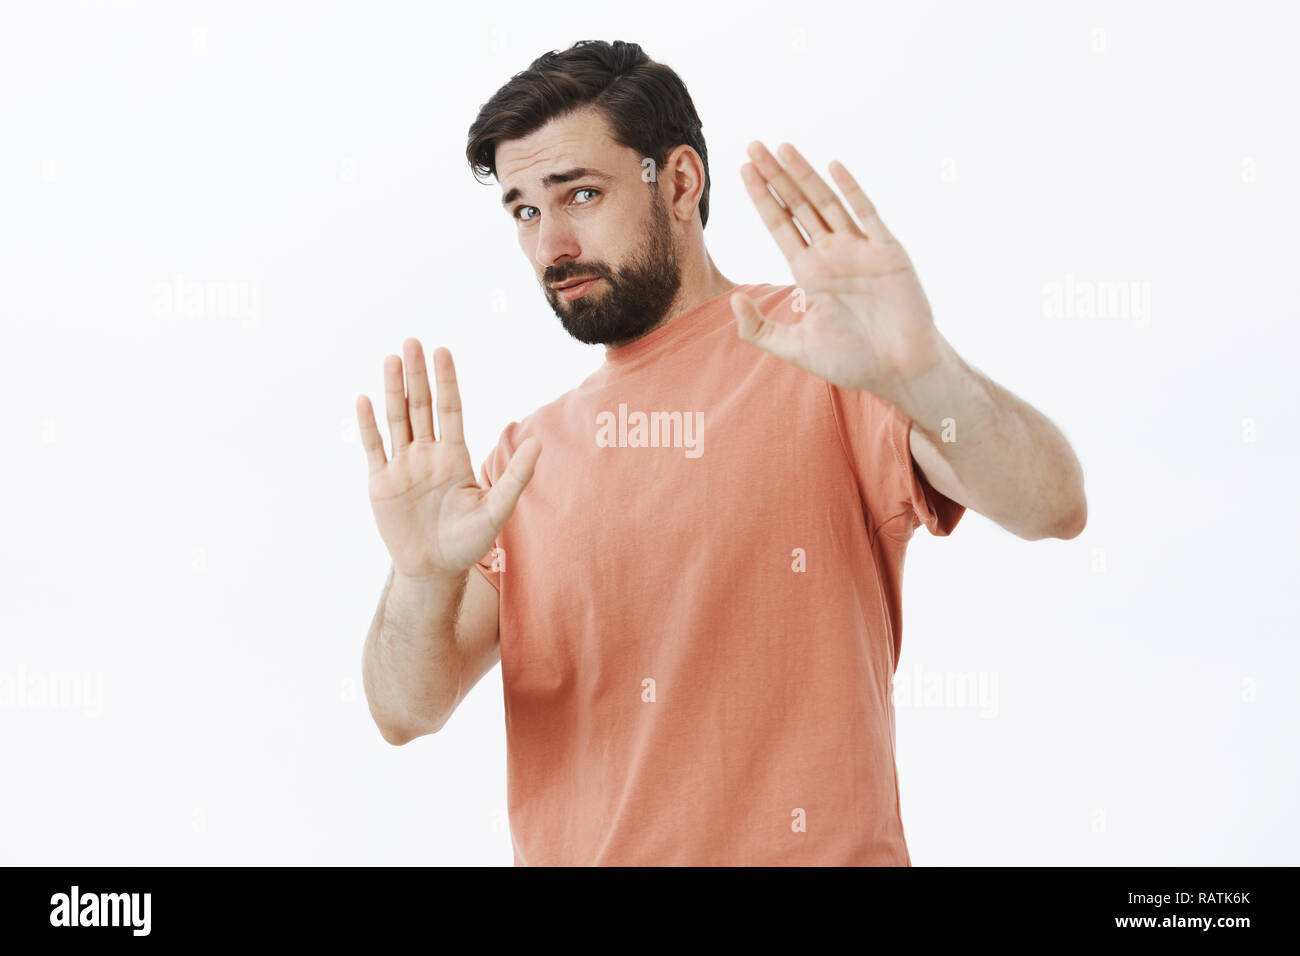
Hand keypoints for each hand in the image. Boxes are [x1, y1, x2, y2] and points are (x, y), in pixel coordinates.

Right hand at [355, 339, 540, 579]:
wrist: (434, 571)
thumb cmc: (468, 542)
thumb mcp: (497, 509)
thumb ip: (516, 477)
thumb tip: (538, 443)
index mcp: (454, 456)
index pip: (450, 409)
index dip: (446, 381)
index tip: (443, 351)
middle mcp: (427, 454)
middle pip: (420, 406)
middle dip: (417, 374)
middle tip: (412, 341)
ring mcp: (402, 466)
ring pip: (396, 419)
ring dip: (393, 389)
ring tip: (391, 359)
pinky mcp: (381, 482)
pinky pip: (373, 448)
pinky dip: (368, 425)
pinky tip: (364, 399)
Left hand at [732, 141, 943, 398]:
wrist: (899, 371)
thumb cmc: (852, 362)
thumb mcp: (795, 349)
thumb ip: (759, 329)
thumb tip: (733, 301)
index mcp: (809, 273)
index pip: (780, 225)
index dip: (762, 198)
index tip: (743, 170)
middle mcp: (831, 254)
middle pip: (798, 206)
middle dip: (776, 177)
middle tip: (754, 146)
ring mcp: (859, 250)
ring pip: (827, 202)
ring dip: (805, 175)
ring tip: (782, 148)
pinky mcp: (887, 251)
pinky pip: (867, 214)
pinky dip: (851, 190)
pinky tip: (833, 167)